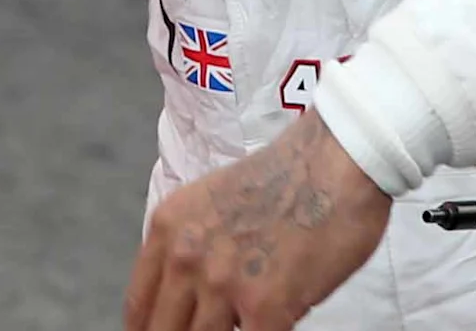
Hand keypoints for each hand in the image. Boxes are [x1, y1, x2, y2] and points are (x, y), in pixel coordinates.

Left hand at [124, 111, 389, 330]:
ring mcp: (223, 284)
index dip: (149, 329)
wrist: (336, 161)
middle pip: (164, 330)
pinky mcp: (266, 307)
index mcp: (167, 228)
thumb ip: (191, 246)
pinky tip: (273, 324)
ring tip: (246, 322)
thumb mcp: (211, 201)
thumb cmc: (288, 179)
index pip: (138, 306)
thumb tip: (186, 292)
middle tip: (210, 327)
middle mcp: (185, 256)